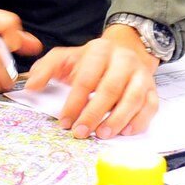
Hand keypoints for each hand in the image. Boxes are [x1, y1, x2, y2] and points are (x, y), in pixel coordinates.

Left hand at [23, 26, 160, 137]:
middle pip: (110, 89)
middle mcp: (123, 61)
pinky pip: (150, 106)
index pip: (86, 78)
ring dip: (117, 120)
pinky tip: (125, 131)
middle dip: (94, 114)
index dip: (75, 102)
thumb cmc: (94, 60)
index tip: (65, 121)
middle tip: (81, 132)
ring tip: (101, 135)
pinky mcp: (153, 89)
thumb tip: (31, 85)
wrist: (127, 49)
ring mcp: (141, 75)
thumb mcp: (67, 57)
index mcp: (100, 51)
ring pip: (133, 99)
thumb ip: (46, 68)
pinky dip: (139, 121)